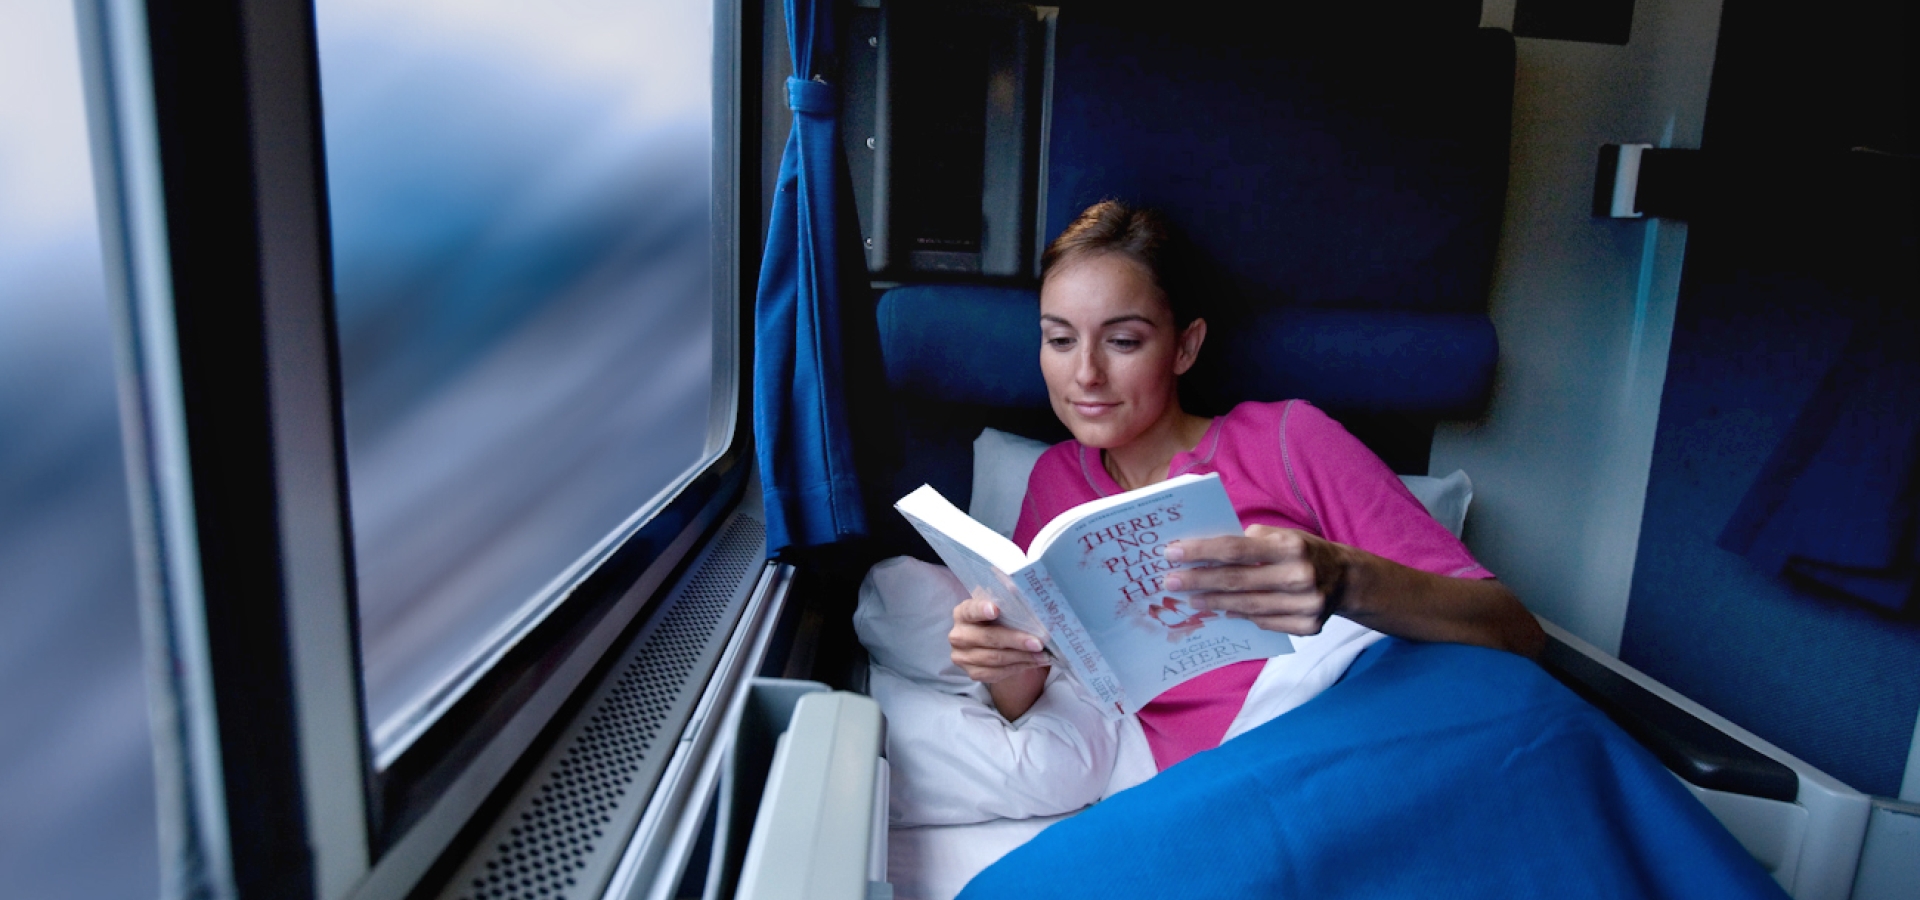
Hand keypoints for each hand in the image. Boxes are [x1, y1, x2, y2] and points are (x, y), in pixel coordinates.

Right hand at [948, 588, 1049, 683]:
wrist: (992, 642)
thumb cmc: (999, 619)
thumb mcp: (1001, 605)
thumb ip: (1006, 598)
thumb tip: (1018, 589)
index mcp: (963, 613)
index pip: (971, 610)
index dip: (982, 609)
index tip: (996, 609)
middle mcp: (959, 635)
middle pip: (988, 638)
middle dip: (1016, 640)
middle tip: (1038, 642)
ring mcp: (963, 656)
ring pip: (995, 658)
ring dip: (1022, 657)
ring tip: (1042, 655)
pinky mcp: (972, 673)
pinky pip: (996, 673)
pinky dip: (1018, 668)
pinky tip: (1033, 662)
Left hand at [1162, 525, 1348, 634]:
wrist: (1346, 579)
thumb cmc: (1303, 552)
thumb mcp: (1283, 535)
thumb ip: (1250, 541)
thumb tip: (1205, 551)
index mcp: (1291, 546)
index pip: (1236, 549)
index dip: (1201, 552)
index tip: (1172, 554)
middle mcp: (1299, 576)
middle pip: (1236, 581)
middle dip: (1198, 581)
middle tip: (1170, 583)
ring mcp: (1305, 605)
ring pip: (1247, 606)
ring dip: (1214, 603)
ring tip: (1191, 600)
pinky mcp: (1307, 626)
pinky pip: (1264, 622)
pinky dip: (1240, 616)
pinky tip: (1222, 612)